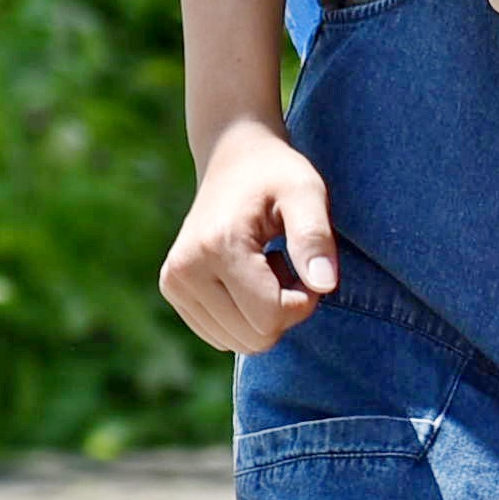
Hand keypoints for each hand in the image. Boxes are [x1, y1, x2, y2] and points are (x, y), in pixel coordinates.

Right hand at [161, 117, 338, 351]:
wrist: (232, 157)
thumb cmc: (277, 175)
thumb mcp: (307, 193)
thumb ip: (316, 238)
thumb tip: (325, 286)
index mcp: (218, 246)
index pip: (271, 317)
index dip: (304, 300)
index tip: (305, 266)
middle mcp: (185, 270)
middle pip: (255, 337)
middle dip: (285, 310)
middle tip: (286, 264)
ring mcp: (174, 283)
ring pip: (239, 342)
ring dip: (265, 314)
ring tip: (265, 266)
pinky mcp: (173, 291)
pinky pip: (223, 336)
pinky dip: (244, 316)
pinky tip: (247, 276)